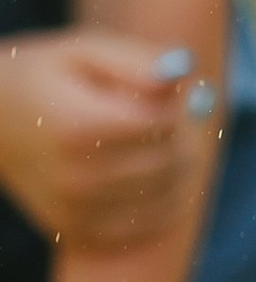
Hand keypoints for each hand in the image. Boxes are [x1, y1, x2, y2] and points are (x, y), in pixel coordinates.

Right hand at [0, 31, 210, 248]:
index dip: (177, 104)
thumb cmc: (44, 76)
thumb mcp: (84, 51)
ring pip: (165, 197)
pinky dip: (161, 203)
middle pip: (169, 163)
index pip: (164, 123)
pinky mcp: (73, 231)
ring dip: (178, 169)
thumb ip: (137, 60)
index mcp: (77, 126)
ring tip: (155, 142)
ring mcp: (74, 210)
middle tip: (165, 116)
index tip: (164, 91)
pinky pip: (145, 227)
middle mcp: (75, 177)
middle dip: (182, 136)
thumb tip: (185, 68)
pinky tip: (151, 177)